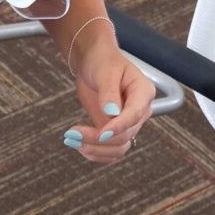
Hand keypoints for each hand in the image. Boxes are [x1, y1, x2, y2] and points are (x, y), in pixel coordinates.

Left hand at [64, 42, 155, 165]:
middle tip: (72, 133)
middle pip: (124, 136)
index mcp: (143, 93)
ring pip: (118, 149)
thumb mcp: (106, 71)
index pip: (134, 115)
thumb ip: (109, 92)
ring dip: (96, 150)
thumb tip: (112, 113)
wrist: (95, 62)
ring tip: (72, 140)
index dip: (119, 127)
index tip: (101, 134)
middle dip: (97, 139)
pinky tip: (79, 145)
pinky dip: (95, 152)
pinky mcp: (115, 131)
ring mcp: (128, 124)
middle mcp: (140, 112)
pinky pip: (110, 150)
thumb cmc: (103, 61)